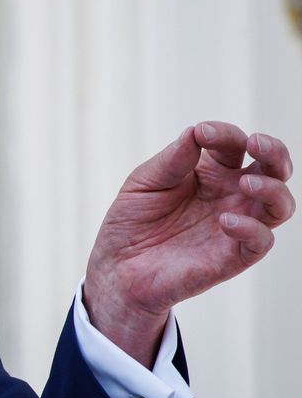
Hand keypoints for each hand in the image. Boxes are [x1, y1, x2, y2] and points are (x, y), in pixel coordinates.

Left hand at [84, 122, 294, 366]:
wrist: (118, 266)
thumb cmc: (132, 220)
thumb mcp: (144, 182)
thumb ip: (173, 159)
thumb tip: (196, 131)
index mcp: (210, 172)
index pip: (233, 144)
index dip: (223, 134)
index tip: (201, 133)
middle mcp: (230, 196)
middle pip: (272, 169)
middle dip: (274, 151)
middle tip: (256, 143)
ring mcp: (236, 225)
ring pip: (280, 205)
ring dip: (272, 189)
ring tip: (246, 183)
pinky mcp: (233, 256)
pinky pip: (261, 241)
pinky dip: (252, 228)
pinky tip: (226, 220)